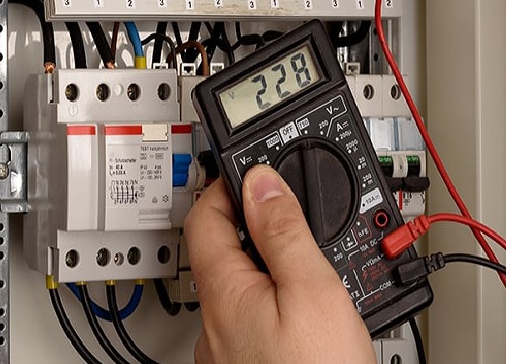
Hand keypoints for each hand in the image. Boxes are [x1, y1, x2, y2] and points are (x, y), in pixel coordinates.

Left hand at [183, 165, 374, 363]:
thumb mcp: (313, 293)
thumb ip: (286, 234)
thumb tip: (263, 183)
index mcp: (222, 291)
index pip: (204, 215)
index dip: (230, 185)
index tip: (258, 173)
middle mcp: (214, 321)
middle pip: (224, 250)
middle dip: (257, 226)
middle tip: (291, 211)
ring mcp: (228, 346)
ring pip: (242, 287)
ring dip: (270, 266)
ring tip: (307, 259)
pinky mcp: (248, 363)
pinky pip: (254, 318)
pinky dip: (275, 302)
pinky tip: (303, 309)